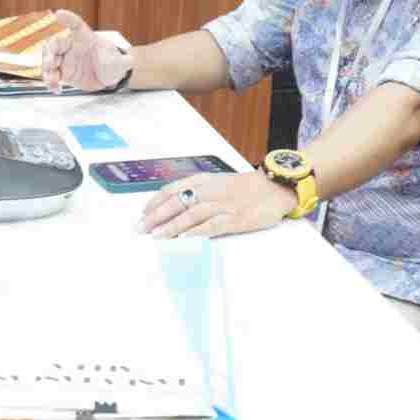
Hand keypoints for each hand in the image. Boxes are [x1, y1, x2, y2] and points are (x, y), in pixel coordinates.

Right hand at [40, 9, 129, 92]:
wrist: (106, 76)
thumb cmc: (111, 62)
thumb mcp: (118, 62)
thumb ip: (122, 61)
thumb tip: (131, 60)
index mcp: (85, 37)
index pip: (75, 24)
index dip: (67, 18)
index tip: (58, 14)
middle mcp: (71, 45)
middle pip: (56, 43)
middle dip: (50, 51)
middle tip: (51, 61)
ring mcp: (65, 59)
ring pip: (49, 59)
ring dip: (47, 68)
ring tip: (52, 80)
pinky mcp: (62, 72)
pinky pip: (52, 75)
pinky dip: (51, 82)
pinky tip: (55, 89)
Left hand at [139, 169, 298, 238]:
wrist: (276, 188)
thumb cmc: (245, 188)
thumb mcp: (219, 182)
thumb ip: (198, 191)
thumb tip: (173, 204)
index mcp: (206, 180)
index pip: (174, 188)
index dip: (156, 201)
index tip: (143, 212)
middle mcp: (213, 190)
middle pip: (179, 201)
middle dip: (157, 215)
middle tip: (142, 227)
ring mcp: (225, 205)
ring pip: (192, 213)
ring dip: (172, 225)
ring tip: (157, 235)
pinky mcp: (237, 219)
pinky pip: (212, 226)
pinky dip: (196, 232)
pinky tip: (184, 239)